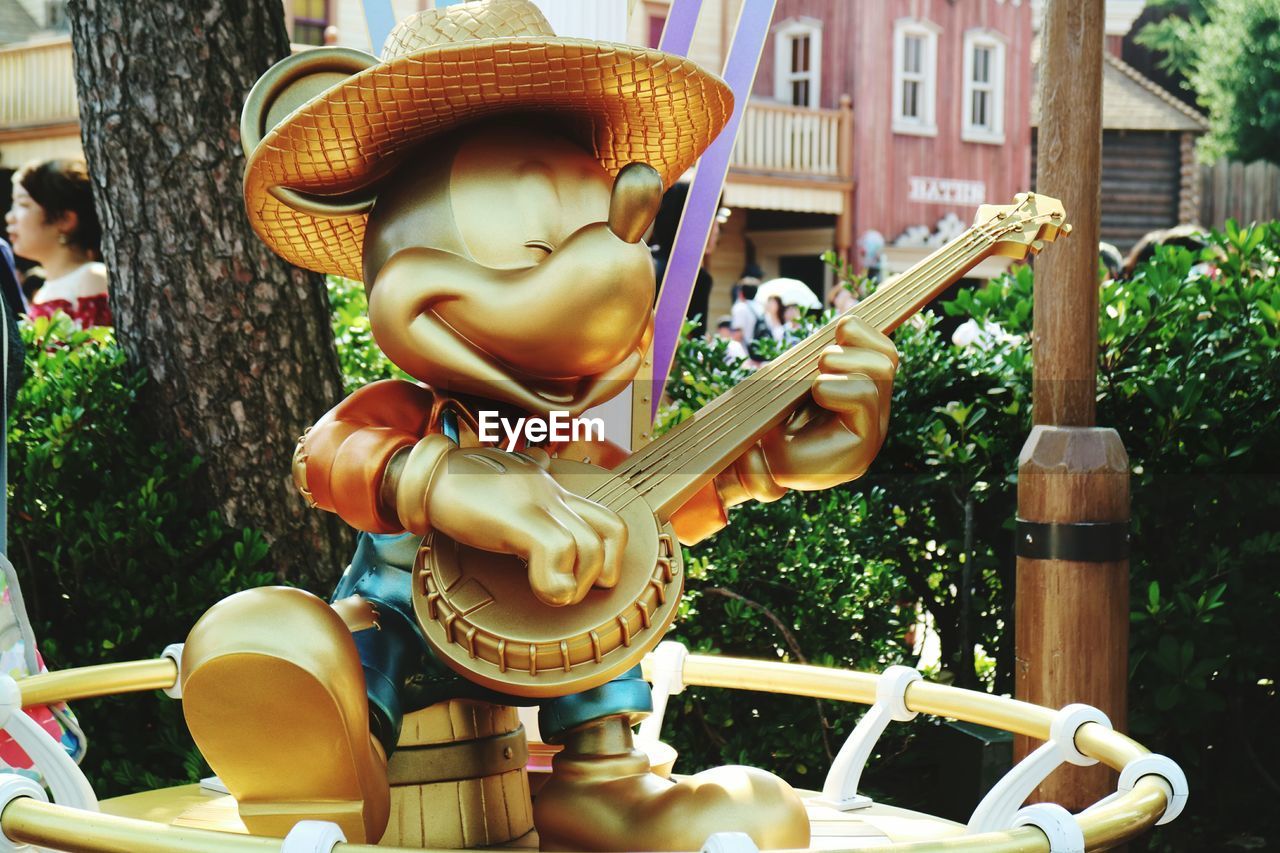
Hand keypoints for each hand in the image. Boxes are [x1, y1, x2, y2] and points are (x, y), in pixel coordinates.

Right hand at [423, 447, 626, 606]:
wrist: (428, 475)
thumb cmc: (465, 482)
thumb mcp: (510, 483)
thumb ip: (528, 484)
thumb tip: (539, 460)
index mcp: (555, 491)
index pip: (607, 519)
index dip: (610, 555)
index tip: (589, 578)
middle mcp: (555, 495)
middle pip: (613, 531)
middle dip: (603, 572)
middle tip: (573, 589)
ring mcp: (538, 504)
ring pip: (589, 546)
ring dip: (579, 582)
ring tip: (557, 592)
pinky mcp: (517, 517)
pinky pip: (556, 551)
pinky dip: (554, 582)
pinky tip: (542, 591)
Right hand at [738, 316, 897, 497]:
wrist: (790, 454)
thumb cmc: (773, 458)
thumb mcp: (760, 468)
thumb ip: (754, 469)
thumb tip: (741, 459)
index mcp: (854, 451)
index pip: (863, 401)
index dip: (839, 387)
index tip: (815, 389)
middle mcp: (873, 425)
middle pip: (881, 373)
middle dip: (848, 360)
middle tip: (821, 362)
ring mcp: (876, 401)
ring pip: (886, 357)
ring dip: (857, 342)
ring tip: (830, 343)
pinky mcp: (869, 381)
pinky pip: (881, 348)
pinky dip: (864, 332)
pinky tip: (842, 330)